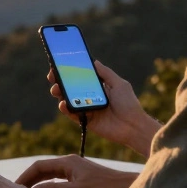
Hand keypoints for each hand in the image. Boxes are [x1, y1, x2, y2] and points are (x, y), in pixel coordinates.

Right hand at [15, 154, 137, 187]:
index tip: (15, 187)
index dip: (25, 176)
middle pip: (43, 168)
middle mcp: (69, 162)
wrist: (125, 187)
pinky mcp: (81, 175)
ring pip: (51, 173)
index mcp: (67, 162)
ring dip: (39, 181)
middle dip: (30, 178)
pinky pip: (59, 177)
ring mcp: (76, 168)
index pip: (39, 165)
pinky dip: (49, 183)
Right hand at [47, 60, 161, 156]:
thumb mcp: (119, 84)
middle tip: (53, 77)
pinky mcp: (84, 120)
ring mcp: (86, 108)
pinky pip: (71, 113)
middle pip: (70, 87)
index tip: (58, 65)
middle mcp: (89, 96)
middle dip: (59, 80)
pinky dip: (65, 108)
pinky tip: (63, 103)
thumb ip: (105, 73)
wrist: (133, 126)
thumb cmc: (129, 104)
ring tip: (56, 90)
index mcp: (97, 86)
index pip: (79, 76)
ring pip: (67, 99)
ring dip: (59, 93)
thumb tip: (94, 61)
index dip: (68, 71)